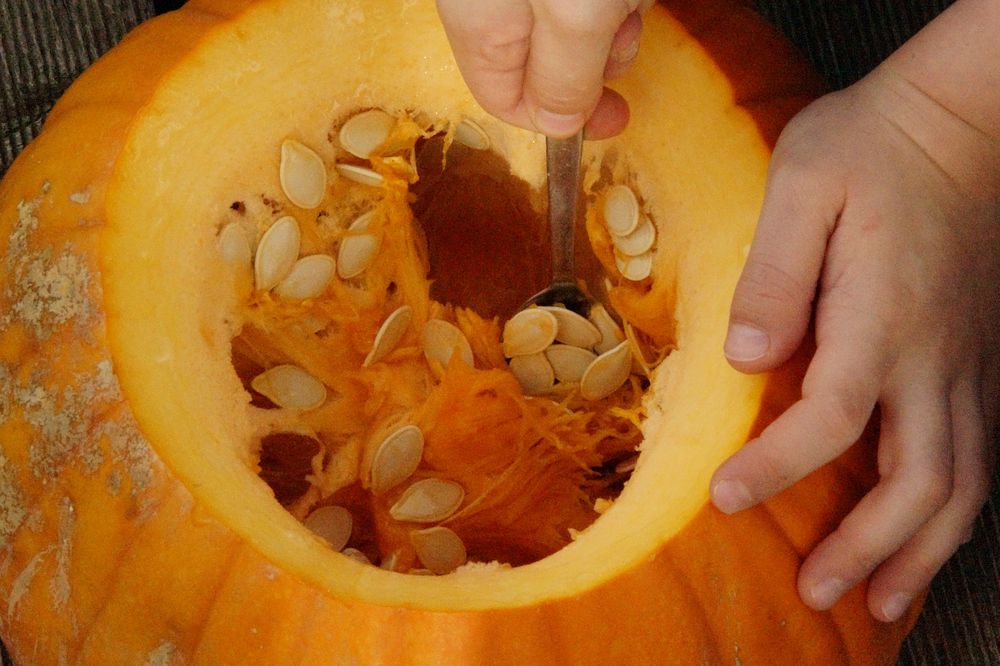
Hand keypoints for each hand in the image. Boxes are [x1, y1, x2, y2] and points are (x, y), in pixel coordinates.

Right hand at [435, 0, 652, 137]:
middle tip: (621, 33)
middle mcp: (495, 2)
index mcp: (481, 24)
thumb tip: (558, 126)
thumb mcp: (575, 17)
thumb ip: (564, 80)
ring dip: (616, 17)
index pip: (504, 100)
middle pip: (546, 63)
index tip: (610, 117)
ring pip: (577, 23)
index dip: (558, 119)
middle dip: (596, 60)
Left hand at [711, 65, 999, 621]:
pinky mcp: (979, 357)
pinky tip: (926, 535)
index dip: (777, 469)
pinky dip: (952, 511)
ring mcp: (969, 362)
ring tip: (882, 602)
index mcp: (883, 316)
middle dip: (867, 548)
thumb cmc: (871, 144)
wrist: (965, 119)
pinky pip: (977, 455)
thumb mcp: (803, 185)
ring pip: (964, 483)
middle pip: (918, 482)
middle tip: (816, 594)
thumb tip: (746, 358)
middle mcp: (937, 356)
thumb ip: (774, 274)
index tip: (723, 498)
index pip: (832, 419)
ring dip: (920, 550)